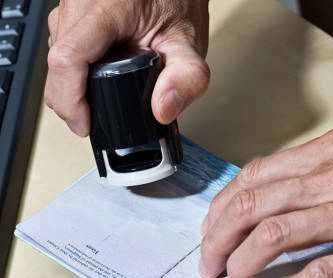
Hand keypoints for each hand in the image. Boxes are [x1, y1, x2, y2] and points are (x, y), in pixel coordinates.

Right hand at [45, 0, 209, 135]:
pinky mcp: (68, 15)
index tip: (86, 124)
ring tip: (105, 93)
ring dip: (73, 89)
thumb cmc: (177, 1)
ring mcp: (70, 7)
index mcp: (108, 7)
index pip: (68, 58)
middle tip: (99, 118)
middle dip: (73, 102)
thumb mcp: (191, 42)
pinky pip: (60, 52)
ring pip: (54, 62)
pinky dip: (75, 75)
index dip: (70, 100)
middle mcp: (80, 3)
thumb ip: (188, 78)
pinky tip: (99, 76)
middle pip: (57, 67)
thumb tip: (163, 109)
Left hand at [199, 123, 332, 277]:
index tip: (211, 230)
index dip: (221, 208)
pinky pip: (324, 270)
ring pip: (275, 236)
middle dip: (218, 240)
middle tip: (209, 265)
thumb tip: (274, 186)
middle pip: (251, 208)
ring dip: (243, 264)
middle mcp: (332, 178)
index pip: (252, 179)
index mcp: (325, 154)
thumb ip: (317, 165)